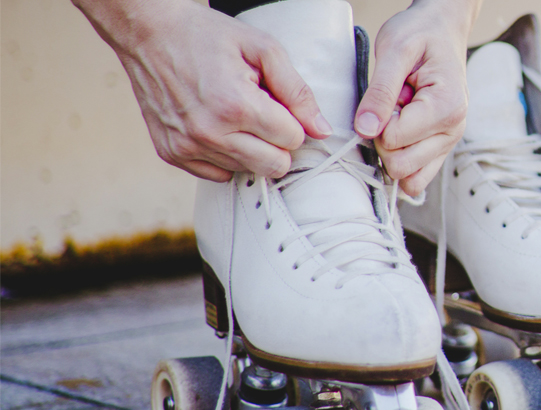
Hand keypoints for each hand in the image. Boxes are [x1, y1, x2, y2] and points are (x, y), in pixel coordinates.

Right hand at [74, 0, 331, 181]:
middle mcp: (210, 133)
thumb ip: (298, 91)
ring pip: (247, 171)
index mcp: (237, 106)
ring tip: (234, 114)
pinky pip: (218, 174)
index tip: (278, 104)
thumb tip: (321, 129)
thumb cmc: (207, 37)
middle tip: (264, 115)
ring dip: (250, 148)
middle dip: (278, 142)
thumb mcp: (263, 49)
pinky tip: (218, 127)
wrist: (149, 33)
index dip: (292, 122)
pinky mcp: (172, 153)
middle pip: (274, 166)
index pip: (293, 140)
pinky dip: (225, 155)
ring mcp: (188, 146)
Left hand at [354, 0, 476, 194]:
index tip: (387, 95)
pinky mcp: (441, 148)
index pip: (394, 140)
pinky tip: (400, 131)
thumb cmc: (420, 34)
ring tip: (399, 116)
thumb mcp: (394, 50)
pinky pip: (417, 178)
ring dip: (393, 150)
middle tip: (391, 106)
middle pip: (401, 165)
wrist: (442, 29)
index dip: (377, 121)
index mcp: (447, 107)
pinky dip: (400, 159)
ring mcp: (449, 142)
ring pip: (408, 178)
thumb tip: (366, 130)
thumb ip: (380, 91)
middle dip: (384, 140)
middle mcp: (454, 130)